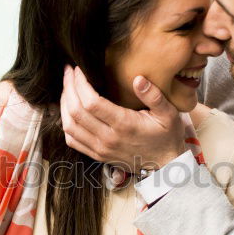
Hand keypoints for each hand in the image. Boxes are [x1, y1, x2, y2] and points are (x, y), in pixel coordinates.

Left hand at [60, 65, 185, 171]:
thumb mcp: (169, 114)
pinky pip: (72, 140)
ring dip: (64, 104)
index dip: (80, 83)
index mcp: (124, 125)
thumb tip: (138, 79)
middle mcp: (108, 138)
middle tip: (69, 72)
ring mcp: (100, 149)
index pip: (91, 102)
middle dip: (69, 88)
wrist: (165, 165)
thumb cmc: (167, 136)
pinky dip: (65, 123)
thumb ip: (154, 96)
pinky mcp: (97, 155)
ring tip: (67, 87)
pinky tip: (68, 109)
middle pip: (76, 111)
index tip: (79, 69)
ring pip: (69, 126)